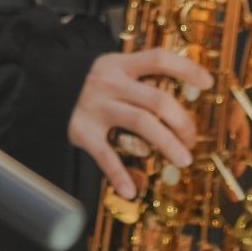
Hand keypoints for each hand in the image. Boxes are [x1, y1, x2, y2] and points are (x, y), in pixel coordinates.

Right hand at [68, 47, 211, 201]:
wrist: (43, 88)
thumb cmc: (92, 84)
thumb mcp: (114, 69)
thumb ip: (142, 78)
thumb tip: (186, 91)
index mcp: (121, 64)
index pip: (159, 59)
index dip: (186, 68)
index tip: (208, 82)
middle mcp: (110, 83)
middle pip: (156, 98)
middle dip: (181, 121)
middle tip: (192, 140)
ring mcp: (97, 106)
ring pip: (140, 123)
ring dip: (167, 143)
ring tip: (184, 160)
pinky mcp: (83, 131)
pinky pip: (105, 154)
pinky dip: (119, 174)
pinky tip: (132, 191)